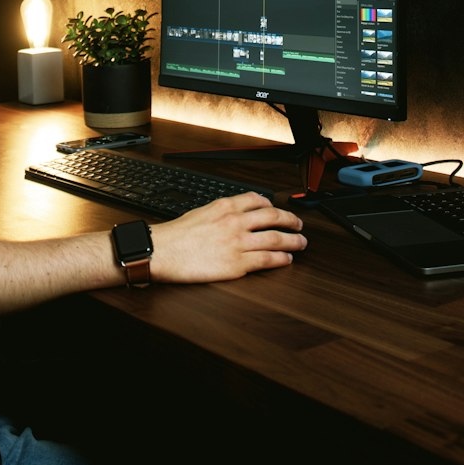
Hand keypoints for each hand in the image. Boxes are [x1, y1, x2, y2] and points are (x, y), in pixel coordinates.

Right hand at [151, 192, 306, 282]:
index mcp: (225, 206)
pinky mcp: (237, 264)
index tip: (276, 208)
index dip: (271, 204)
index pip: (257, 200)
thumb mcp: (200, 212)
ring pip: (276, 238)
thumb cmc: (176, 235)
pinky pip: (267, 260)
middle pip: (273, 217)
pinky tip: (286, 259)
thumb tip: (231, 214)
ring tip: (301, 243)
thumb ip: (220, 212)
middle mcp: (235, 222)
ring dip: (293, 241)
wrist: (163, 252)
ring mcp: (238, 243)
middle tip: (298, 224)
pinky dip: (281, 259)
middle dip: (290, 220)